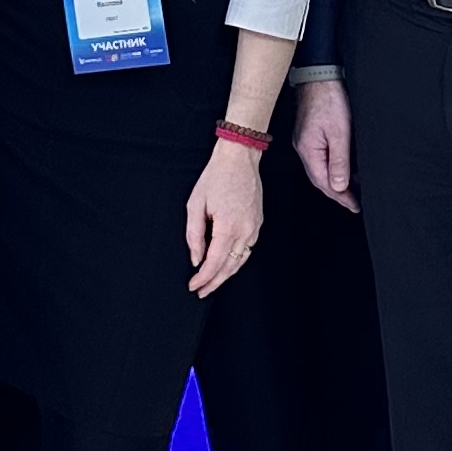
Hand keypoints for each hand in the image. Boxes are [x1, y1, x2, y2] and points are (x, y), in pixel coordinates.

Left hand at [185, 141, 264, 296]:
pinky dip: (237, 262)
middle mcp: (245, 230)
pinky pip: (248, 249)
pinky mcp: (257, 223)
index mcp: (228, 227)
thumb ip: (194, 235)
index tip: (193, 286)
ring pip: (241, 261)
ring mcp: (254, 227)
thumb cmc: (216, 177)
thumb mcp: (195, 204)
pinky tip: (227, 265)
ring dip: (227, 275)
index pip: (214, 262)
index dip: (203, 278)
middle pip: (229, 267)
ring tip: (212, 283)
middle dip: (214, 282)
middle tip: (201, 292)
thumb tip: (196, 258)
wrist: (239, 158)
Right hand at [292, 79, 356, 212]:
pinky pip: (322, 158)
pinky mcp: (310, 134)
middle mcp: (303, 148)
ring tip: (354, 190)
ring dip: (337, 181)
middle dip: (339, 193)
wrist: (319, 75)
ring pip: (321, 169)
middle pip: (321, 179)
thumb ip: (340, 161)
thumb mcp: (340, 132)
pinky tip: (345, 169)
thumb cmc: (329, 98)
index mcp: (308, 150)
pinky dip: (334, 167)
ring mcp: (305, 141)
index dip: (341, 197)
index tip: (355, 205)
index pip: (324, 183)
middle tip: (356, 202)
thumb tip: (339, 186)